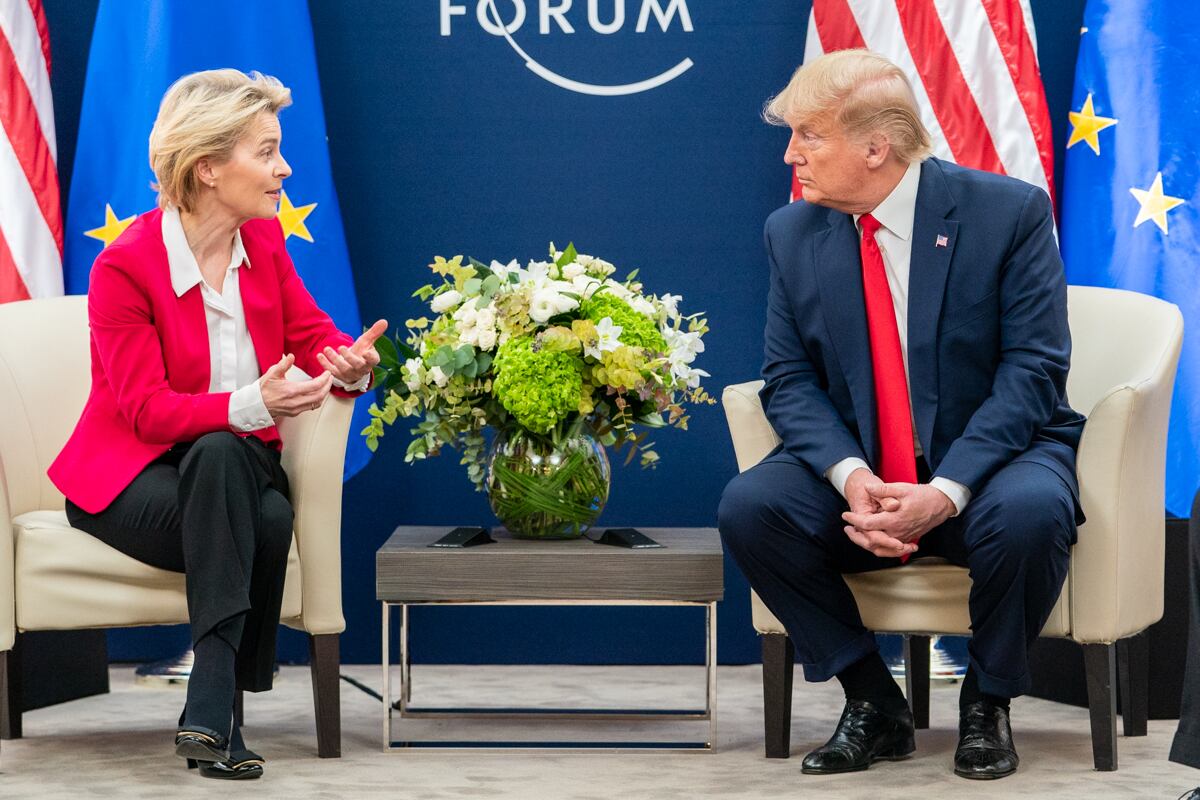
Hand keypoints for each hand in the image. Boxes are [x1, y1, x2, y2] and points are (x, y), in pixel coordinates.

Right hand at [259, 353, 332, 417]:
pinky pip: (310, 407)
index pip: (314, 386)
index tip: (327, 373)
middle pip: (319, 396)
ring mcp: (295, 409)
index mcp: (290, 391)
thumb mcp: (272, 373)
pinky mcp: (294, 413)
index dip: (324, 379)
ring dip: (323, 394)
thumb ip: (283, 364)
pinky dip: (316, 399)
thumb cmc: (263, 389)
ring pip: (316, 403)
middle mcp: (295, 402)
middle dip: (328, 387)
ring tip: (326, 385)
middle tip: (330, 379)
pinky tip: (317, 393)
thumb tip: (291, 356)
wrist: (255, 405)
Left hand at [316, 319, 387, 385]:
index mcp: (371, 361)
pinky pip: (332, 372)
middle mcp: (361, 369)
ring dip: (334, 359)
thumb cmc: (362, 352)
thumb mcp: (367, 342)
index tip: (366, 352)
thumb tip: (384, 321)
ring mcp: (350, 375)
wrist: (353, 368)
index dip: (370, 357)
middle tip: (341, 347)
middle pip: (357, 365)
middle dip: (349, 357)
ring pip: (343, 369)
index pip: (373, 360)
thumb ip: (374, 332)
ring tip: (327, 349)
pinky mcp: (339, 377)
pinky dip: (325, 364)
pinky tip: (319, 356)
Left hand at [841, 482, 956, 553]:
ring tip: (855, 534)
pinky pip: (889, 548)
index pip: (868, 524)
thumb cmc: (923, 495)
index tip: (845, 515)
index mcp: (894, 519)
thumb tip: (866, 488)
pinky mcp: (907, 539)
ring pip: (880, 548)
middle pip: (870, 541)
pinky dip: (878, 546)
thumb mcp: (902, 488)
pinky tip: (871, 537)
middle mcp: (897, 532)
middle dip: (856, 536)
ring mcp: (902, 538)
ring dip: (865, 543)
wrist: (941, 504)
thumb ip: (882, 489)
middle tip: (847, 528)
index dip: (854, 520)